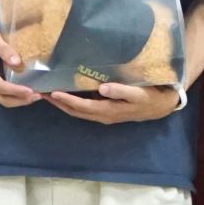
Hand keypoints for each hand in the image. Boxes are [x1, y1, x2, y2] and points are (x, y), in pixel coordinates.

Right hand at [0, 27, 40, 107]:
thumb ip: (4, 49)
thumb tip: (17, 62)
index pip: (0, 86)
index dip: (16, 90)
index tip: (31, 91)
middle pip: (2, 98)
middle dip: (20, 100)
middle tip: (37, 96)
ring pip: (2, 100)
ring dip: (19, 101)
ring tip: (35, 97)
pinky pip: (2, 97)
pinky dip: (15, 98)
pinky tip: (27, 94)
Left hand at [45, 81, 177, 124]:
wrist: (161, 106)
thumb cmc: (149, 97)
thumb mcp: (138, 93)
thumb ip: (121, 91)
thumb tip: (102, 89)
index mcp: (108, 111)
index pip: (82, 107)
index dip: (67, 100)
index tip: (53, 92)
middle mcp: (103, 115)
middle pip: (75, 111)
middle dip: (58, 103)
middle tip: (42, 92)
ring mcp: (104, 115)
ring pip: (78, 111)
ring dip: (63, 104)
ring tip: (49, 93)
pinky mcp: (106, 111)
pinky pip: (84, 109)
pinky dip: (72, 103)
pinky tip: (66, 94)